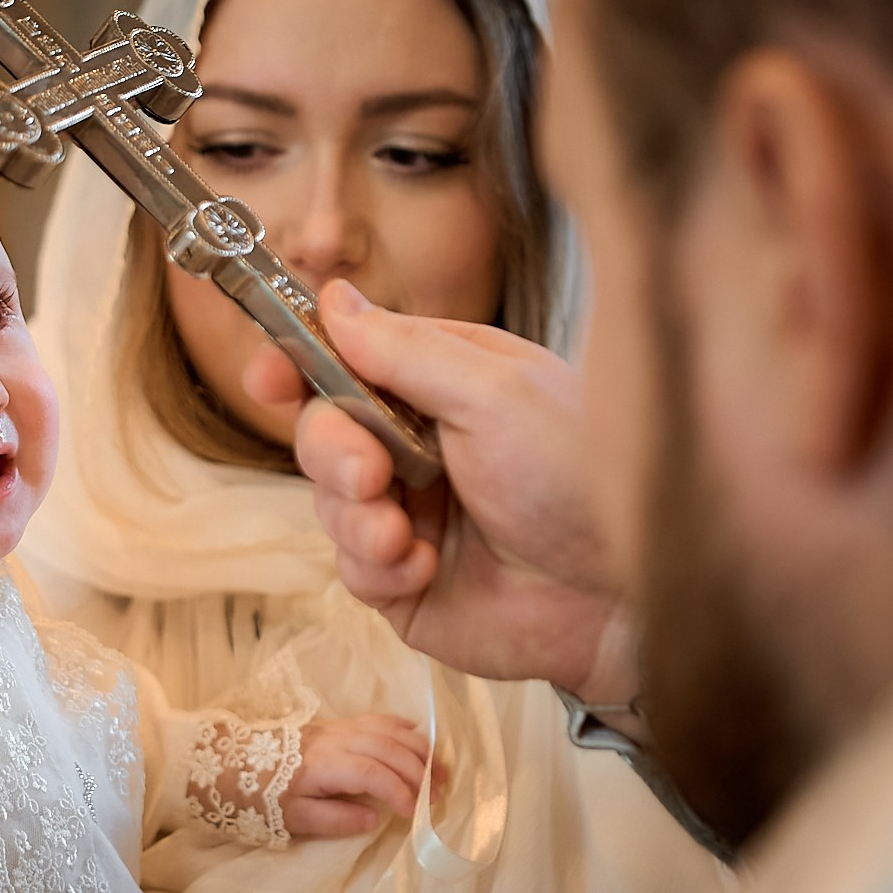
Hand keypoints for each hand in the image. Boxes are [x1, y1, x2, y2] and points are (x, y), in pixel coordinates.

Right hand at [244, 280, 639, 703]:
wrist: (624, 594)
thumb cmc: (584, 479)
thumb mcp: (496, 392)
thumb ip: (407, 349)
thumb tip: (335, 299)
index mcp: (444, 387)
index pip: (349, 362)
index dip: (299, 363)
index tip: (268, 374)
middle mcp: (421, 449)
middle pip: (323, 431)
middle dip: (329, 449)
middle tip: (368, 471)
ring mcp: (413, 518)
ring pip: (328, 504)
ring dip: (355, 516)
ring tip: (404, 533)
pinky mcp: (407, 585)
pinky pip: (352, 569)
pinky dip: (379, 565)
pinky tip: (427, 568)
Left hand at [281, 713, 431, 836]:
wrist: (243, 759)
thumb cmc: (269, 793)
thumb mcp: (295, 817)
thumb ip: (334, 820)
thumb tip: (374, 818)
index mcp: (326, 764)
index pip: (372, 773)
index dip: (398, 790)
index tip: (412, 812)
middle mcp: (339, 740)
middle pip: (389, 749)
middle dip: (419, 771)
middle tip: (438, 795)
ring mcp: (342, 727)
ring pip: (390, 731)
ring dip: (420, 750)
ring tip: (440, 772)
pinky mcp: (343, 722)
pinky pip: (380, 718)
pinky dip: (404, 727)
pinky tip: (419, 739)